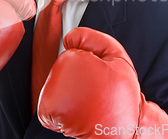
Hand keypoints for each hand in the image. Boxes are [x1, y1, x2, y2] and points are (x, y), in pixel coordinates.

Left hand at [38, 27, 167, 137]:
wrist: (120, 129)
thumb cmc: (120, 95)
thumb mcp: (116, 56)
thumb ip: (93, 39)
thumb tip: (69, 38)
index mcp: (73, 59)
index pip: (71, 54)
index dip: (88, 63)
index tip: (99, 75)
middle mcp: (58, 76)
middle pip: (61, 69)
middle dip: (76, 77)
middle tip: (94, 89)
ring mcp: (51, 93)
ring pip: (55, 86)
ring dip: (68, 93)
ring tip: (87, 102)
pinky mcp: (47, 112)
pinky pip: (49, 104)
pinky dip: (61, 109)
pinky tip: (77, 112)